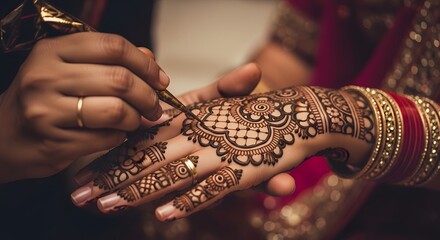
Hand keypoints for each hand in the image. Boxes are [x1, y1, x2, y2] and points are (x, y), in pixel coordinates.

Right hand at [0, 32, 167, 182]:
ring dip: (136, 119)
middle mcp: (46, 77)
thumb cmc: (43, 99)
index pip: (112, 46)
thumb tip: (149, 59)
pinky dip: (120, 137)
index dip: (145, 63)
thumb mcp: (67, 69)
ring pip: (117, 111)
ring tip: (135, 121)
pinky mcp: (54, 143)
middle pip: (119, 79)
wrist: (3, 136)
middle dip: (148, 96)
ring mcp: (47, 111)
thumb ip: (108, 60)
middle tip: (154, 106)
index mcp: (52, 51)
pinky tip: (115, 134)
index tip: (160, 79)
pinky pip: (107, 138)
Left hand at [71, 86, 372, 220]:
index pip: (142, 141)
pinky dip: (187, 201)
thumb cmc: (251, 116)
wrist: (296, 114)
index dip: (113, 158)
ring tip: (107, 205)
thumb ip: (189, 130)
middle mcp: (197, 136)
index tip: (85, 174)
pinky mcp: (240, 172)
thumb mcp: (217, 115)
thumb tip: (160, 136)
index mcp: (189, 121)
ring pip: (169, 174)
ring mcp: (217, 154)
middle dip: (112, 178)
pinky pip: (209, 189)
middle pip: (147, 159)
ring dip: (137, 191)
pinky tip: (162, 214)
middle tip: (80, 196)